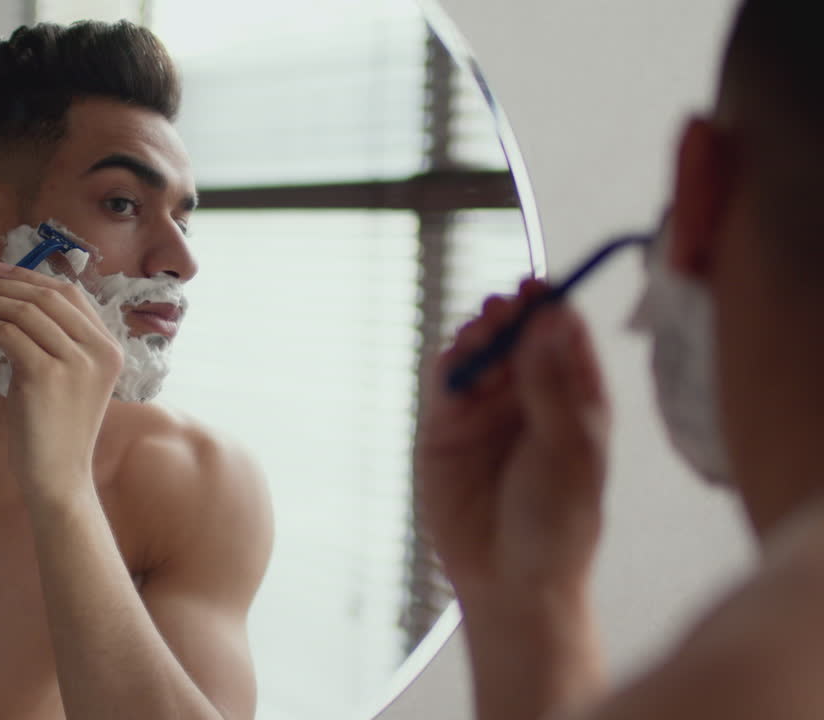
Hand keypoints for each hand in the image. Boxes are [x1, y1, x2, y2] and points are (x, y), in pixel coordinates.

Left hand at [0, 263, 122, 501]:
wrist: (58, 476)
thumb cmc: (55, 430)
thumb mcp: (66, 378)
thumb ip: (53, 341)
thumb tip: (9, 301)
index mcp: (109, 348)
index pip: (69, 295)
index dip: (31, 277)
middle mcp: (99, 351)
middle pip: (45, 297)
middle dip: (1, 283)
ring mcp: (75, 363)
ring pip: (23, 311)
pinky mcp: (46, 376)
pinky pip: (6, 333)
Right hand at [415, 279, 609, 603]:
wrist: (510, 581)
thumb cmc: (558, 523)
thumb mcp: (567, 450)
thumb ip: (552, 384)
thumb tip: (550, 318)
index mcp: (574, 398)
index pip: (563, 335)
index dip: (550, 306)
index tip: (539, 287)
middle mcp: (529, 396)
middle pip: (516, 335)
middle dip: (510, 315)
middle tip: (504, 306)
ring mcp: (485, 411)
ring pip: (477, 352)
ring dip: (477, 334)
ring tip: (481, 328)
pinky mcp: (446, 428)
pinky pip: (444, 383)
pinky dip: (447, 364)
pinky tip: (455, 359)